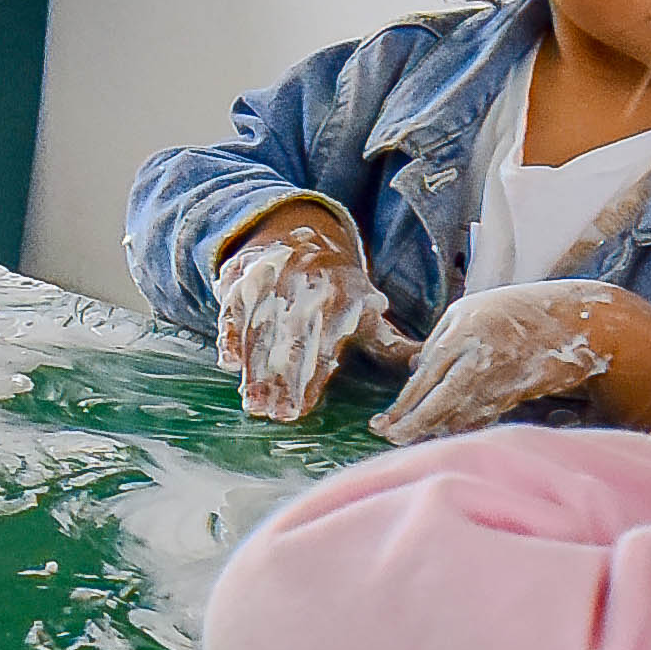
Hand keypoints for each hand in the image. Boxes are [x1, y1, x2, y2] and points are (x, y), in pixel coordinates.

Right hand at [211, 205, 395, 419]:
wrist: (302, 235)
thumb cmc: (340, 288)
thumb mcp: (368, 310)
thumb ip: (390, 344)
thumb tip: (422, 366)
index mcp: (340, 300)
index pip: (322, 348)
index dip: (309, 382)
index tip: (299, 411)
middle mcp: (305, 291)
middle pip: (290, 343)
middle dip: (280, 381)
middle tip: (272, 414)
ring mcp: (271, 283)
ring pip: (260, 331)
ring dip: (254, 369)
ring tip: (252, 403)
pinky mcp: (243, 278)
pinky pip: (234, 309)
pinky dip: (229, 335)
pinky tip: (228, 363)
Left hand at [377, 280, 650, 443]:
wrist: (578, 321)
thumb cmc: (518, 311)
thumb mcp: (470, 311)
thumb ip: (439, 341)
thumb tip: (414, 372)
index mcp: (463, 331)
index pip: (424, 377)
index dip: (403, 405)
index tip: (381, 424)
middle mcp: (480, 356)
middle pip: (438, 401)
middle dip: (412, 425)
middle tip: (390, 439)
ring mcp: (502, 377)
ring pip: (460, 414)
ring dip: (434, 430)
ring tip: (409, 439)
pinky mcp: (519, 394)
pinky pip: (483, 415)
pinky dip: (462, 427)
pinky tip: (444, 435)